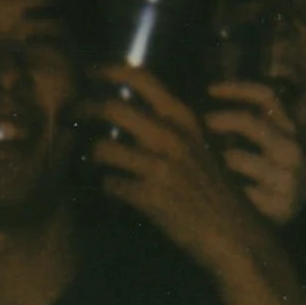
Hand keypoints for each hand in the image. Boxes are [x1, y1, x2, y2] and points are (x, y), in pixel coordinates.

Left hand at [81, 63, 305, 304]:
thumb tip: (133, 113)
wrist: (234, 234)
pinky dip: (105, 188)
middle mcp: (171, 137)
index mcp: (185, 119)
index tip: (90, 72)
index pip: (142, 79)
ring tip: (90, 160)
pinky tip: (113, 193)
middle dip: (83, 107)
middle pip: (111, 107)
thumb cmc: (216, 192)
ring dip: (89, 154)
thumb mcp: (201, 148)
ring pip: (102, 148)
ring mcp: (160, 167)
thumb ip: (172, 129)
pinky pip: (108, 184)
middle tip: (71, 114)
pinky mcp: (149, 198)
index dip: (109, 70)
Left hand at [203, 80, 305, 228]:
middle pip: (250, 122)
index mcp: (290, 132)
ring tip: (202, 168)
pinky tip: (212, 196)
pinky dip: (220, 193)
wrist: (293, 233)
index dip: (238, 88)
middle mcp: (294, 151)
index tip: (209, 90)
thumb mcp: (265, 151)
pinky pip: (235, 193)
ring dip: (213, 162)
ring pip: (236, 159)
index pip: (267, 98)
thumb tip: (201, 108)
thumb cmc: (268, 186)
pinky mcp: (281, 207)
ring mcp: (289, 179)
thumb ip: (246, 129)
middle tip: (197, 129)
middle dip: (217, 122)